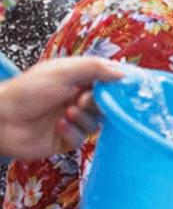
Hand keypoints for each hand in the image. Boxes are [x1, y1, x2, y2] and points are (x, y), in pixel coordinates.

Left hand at [0, 57, 122, 158]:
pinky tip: (59, 125)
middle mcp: (76, 99)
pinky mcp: (65, 139)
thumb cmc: (28, 90)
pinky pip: (81, 138)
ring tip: (68, 112)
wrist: (1, 119)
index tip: (124, 87)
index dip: (115, 85)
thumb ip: (95, 68)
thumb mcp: (64, 71)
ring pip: (95, 122)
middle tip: (85, 100)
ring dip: (84, 117)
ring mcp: (71, 120)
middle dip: (98, 103)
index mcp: (77, 80)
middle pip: (105, 104)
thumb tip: (123, 73)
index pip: (106, 81)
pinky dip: (73, 131)